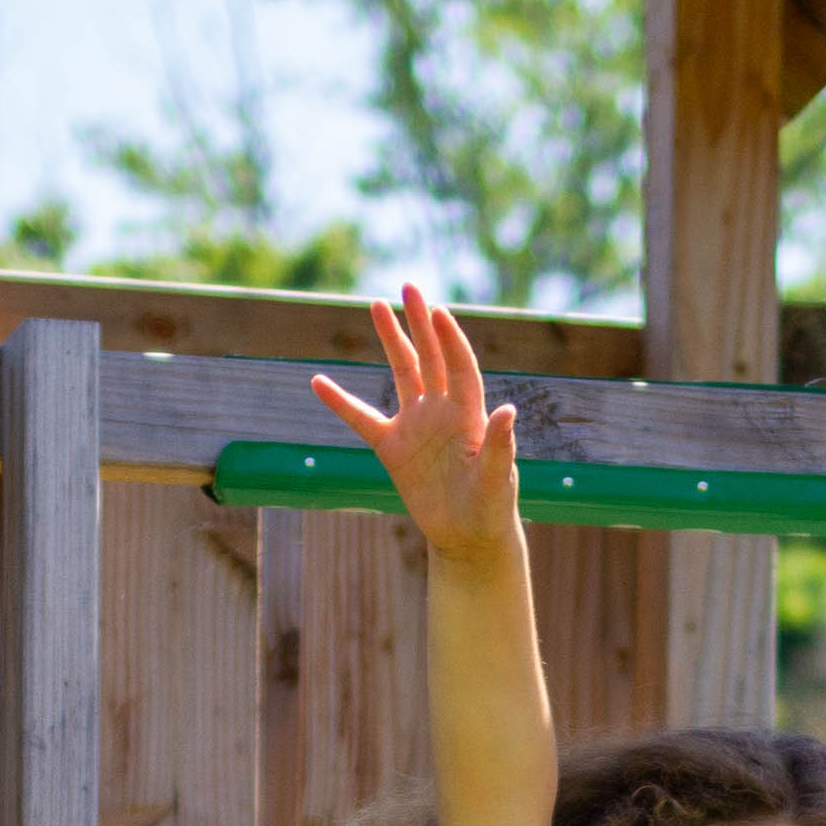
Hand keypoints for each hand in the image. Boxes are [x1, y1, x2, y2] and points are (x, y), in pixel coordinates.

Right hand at [309, 285, 520, 563]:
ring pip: (401, 373)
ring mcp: (416, 426)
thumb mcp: (496, 480)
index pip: (459, 367)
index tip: (438, 312)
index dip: (450, 340)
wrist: (468, 538)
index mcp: (469, 415)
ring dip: (390, 340)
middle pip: (430, 358)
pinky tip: (318, 382)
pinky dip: (340, 403)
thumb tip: (508, 411)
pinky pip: (361, 419)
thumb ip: (499, 446)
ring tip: (377, 305)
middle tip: (409, 287)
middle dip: (420, 323)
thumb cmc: (490, 509)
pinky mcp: (393, 448)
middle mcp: (443, 411)